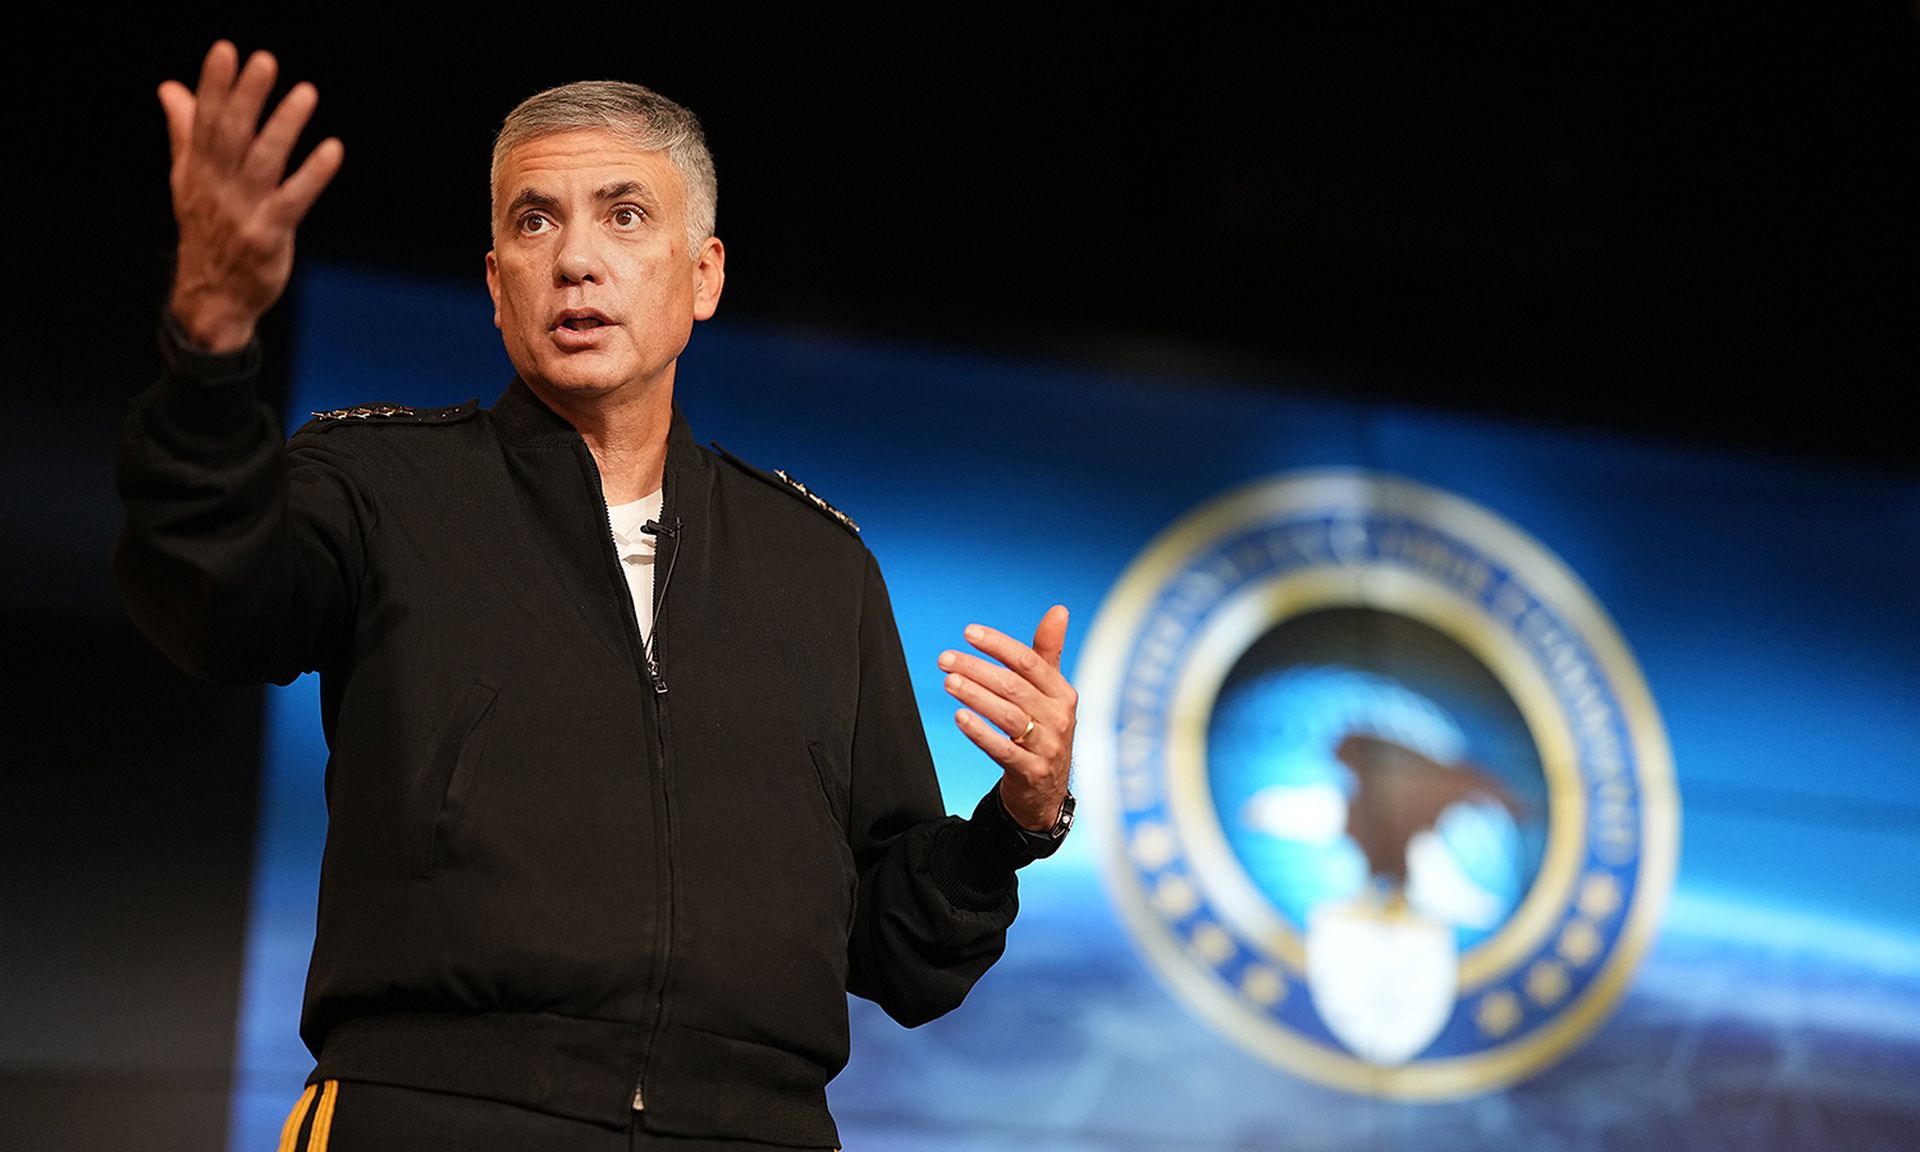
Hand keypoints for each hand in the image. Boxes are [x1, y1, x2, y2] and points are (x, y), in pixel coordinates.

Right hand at [161, 41, 344, 352]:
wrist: (210, 299)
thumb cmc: (207, 232)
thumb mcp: (188, 181)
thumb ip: (185, 132)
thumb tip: (170, 87)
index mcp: (197, 171)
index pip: (205, 120)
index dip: (214, 85)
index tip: (226, 50)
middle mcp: (217, 188)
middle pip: (233, 134)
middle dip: (248, 96)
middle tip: (264, 61)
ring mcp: (243, 212)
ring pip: (265, 161)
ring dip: (285, 125)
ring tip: (306, 93)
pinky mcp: (268, 236)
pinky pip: (294, 200)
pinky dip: (313, 174)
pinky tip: (332, 149)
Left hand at [939, 605, 1076, 831]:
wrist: (1047, 790)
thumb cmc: (1044, 730)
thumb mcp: (1051, 692)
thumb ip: (1048, 653)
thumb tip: (1059, 610)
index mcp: (1062, 693)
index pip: (1029, 661)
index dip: (998, 645)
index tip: (968, 633)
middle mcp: (1059, 717)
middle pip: (1014, 686)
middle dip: (977, 669)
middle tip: (945, 659)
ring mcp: (1047, 746)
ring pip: (1007, 715)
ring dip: (975, 695)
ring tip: (948, 682)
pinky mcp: (1031, 771)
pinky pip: (1003, 749)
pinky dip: (980, 732)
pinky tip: (960, 717)